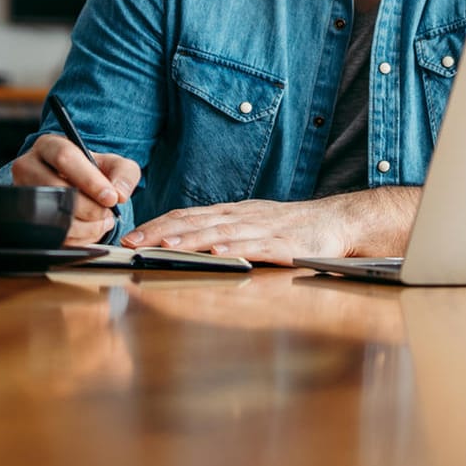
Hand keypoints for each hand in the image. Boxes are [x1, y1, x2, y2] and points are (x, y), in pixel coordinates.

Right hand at [9, 134, 141, 245]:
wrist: (76, 188)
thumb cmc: (93, 172)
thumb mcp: (114, 165)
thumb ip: (124, 174)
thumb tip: (119, 194)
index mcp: (49, 146)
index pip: (65, 158)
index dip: (90, 180)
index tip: (111, 198)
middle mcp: (29, 167)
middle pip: (57, 190)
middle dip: (90, 208)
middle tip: (107, 213)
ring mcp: (23, 194)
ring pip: (53, 217)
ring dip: (86, 226)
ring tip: (102, 221)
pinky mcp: (26, 219)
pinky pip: (52, 235)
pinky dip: (78, 239)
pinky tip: (90, 230)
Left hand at [122, 197, 353, 265]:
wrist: (335, 221)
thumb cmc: (290, 226)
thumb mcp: (249, 222)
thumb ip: (220, 229)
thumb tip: (183, 239)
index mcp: (231, 212)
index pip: (186, 215)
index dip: (157, 225)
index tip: (131, 236)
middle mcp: (241, 217)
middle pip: (195, 222)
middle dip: (161, 233)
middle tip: (133, 244)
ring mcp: (261, 229)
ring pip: (219, 233)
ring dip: (190, 240)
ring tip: (165, 248)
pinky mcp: (283, 245)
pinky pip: (255, 246)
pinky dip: (234, 248)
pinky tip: (217, 252)